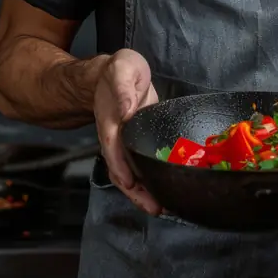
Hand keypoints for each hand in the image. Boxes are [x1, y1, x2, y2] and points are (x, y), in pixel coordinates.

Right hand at [94, 48, 160, 215]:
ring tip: (163, 208)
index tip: (130, 184)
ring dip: (144, 192)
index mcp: (110, 121)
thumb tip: (126, 111)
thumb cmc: (118, 70)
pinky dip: (151, 180)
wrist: (114, 73)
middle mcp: (116, 137)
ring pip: (131, 173)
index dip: (120, 167)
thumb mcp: (122, 69)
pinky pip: (141, 165)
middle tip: (155, 208)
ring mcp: (126, 142)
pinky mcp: (137, 142)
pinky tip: (166, 189)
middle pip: (121, 171)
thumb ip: (123, 88)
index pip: (113, 149)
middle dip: (136, 192)